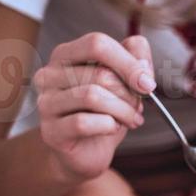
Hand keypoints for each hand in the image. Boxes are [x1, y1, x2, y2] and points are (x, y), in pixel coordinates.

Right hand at [33, 32, 154, 182]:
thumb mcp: (125, 84)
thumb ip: (136, 62)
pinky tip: (113, 128)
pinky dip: (108, 126)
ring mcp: (46, 102)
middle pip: (100, 73)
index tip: (148, 84)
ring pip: (93, 96)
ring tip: (131, 119)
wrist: (86, 152)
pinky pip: (84, 122)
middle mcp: (49, 74)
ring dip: (123, 111)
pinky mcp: (51, 130)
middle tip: (137, 108)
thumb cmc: (104, 113)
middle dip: (129, 94)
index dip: (128, 63)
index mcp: (66, 55)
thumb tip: (143, 64)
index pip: (97, 44)